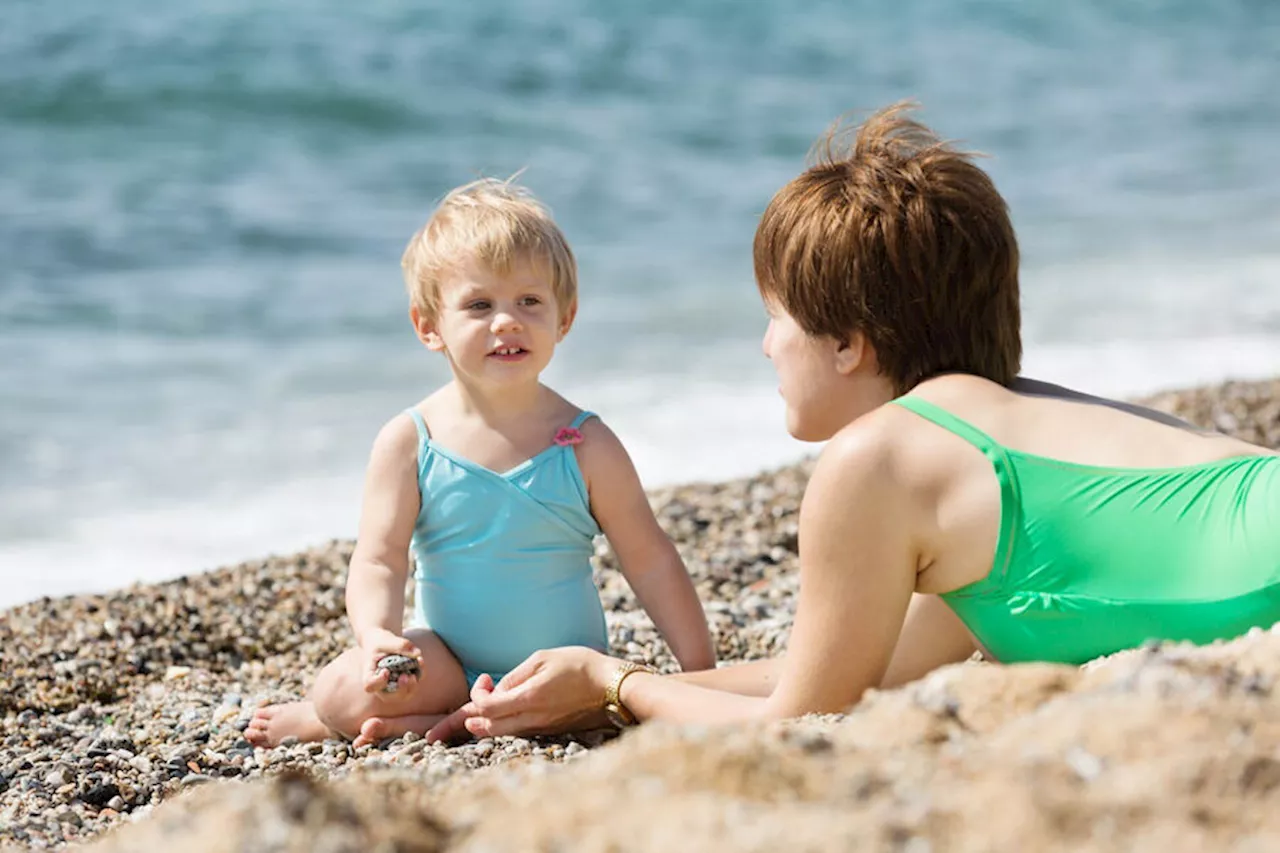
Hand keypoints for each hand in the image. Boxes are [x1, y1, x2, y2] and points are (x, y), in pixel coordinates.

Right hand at [358, 628, 421, 694]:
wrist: (382, 642)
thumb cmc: (380, 641)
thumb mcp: (386, 639)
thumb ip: (400, 645)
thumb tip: (417, 653)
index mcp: (369, 675)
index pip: (370, 685)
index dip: (378, 682)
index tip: (385, 671)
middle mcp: (380, 686)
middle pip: (390, 697)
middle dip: (401, 689)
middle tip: (407, 676)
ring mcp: (393, 686)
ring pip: (405, 694)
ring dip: (413, 684)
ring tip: (418, 664)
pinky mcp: (405, 683)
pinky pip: (414, 684)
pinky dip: (420, 674)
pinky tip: (420, 661)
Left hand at [426, 646, 617, 741]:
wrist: (611, 687)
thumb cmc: (578, 666)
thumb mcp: (542, 659)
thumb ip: (513, 677)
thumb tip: (493, 692)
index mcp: (526, 699)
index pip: (483, 709)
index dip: (470, 701)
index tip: (480, 683)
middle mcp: (530, 719)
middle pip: (484, 729)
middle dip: (459, 727)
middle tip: (438, 729)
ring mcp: (539, 728)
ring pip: (498, 734)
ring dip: (478, 727)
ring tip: (461, 723)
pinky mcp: (547, 731)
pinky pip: (515, 732)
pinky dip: (498, 726)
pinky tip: (495, 716)